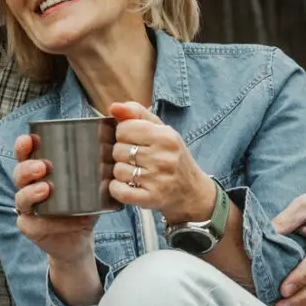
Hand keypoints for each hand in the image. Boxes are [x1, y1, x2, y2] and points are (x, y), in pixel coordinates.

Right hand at [11, 133, 99, 263]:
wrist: (80, 237)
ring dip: (31, 192)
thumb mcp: (92, 184)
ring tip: (45, 189)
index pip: (26, 154)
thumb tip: (113, 147)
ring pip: (21, 198)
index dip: (24, 146)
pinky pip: (35, 224)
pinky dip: (51, 222)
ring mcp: (28, 209)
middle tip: (42, 166)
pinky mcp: (31, 228)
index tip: (29, 139)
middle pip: (19, 174)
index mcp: (39, 172)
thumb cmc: (84, 205)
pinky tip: (64, 220)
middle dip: (27, 168)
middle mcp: (29, 187)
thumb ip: (98, 168)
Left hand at [106, 102, 211, 221]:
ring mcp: (157, 180)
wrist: (191, 191)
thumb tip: (114, 107)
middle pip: (118, 150)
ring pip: (117, 170)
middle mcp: (163, 157)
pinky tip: (127, 186)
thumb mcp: (162, 130)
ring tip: (135, 173)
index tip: (133, 141)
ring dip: (121, 172)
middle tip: (136, 159)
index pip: (124, 129)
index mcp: (166, 136)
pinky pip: (119, 191)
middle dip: (123, 154)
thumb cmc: (173, 157)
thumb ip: (137, 113)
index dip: (123, 135)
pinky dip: (117, 189)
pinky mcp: (150, 198)